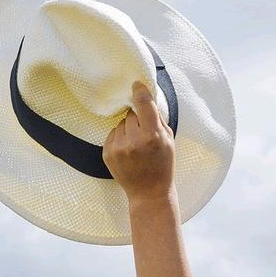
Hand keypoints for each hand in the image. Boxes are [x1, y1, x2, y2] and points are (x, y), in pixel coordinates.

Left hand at [102, 81, 175, 204]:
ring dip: (127, 129)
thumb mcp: (168, 140)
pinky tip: (128, 150)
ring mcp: (118, 148)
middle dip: (137, 119)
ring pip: (120, 124)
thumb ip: (157, 119)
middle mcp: (133, 141)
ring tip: (136, 144)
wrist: (148, 192)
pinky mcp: (107, 154)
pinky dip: (119, 138)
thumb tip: (146, 98)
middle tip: (144, 132)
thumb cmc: (162, 164)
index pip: (143, 105)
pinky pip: (112, 134)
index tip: (136, 84)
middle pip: (131, 114)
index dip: (140, 92)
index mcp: (152, 135)